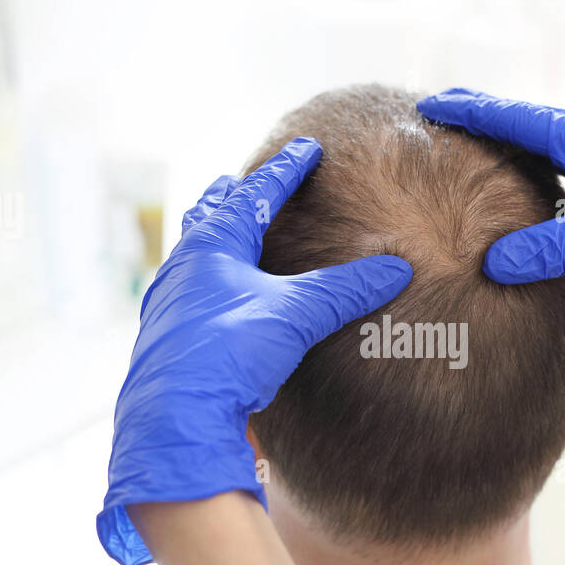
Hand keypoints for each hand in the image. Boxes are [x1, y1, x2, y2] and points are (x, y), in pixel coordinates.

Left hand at [97, 138, 411, 564]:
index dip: (285, 170)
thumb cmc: (228, 352)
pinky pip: (188, 293)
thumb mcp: (295, 315)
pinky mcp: (167, 337)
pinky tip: (216, 300)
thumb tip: (397, 267)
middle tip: (239, 183)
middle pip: (208, 216)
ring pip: (192, 256)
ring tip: (226, 236)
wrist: (176, 415)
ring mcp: (169, 302)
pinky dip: (207, 282)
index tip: (305, 148)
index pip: (254, 193)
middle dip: (229, 198)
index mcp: (213, 244)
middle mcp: (184, 265)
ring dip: (212, 241)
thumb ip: (345, 290)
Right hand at [418, 88, 564, 361]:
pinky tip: (537, 212)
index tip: (429, 102)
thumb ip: (555, 248)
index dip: (472, 111)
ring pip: (554, 160)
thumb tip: (494, 263)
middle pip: (531, 130)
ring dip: (514, 160)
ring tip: (476, 164)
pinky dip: (544, 193)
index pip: (519, 118)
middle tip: (442, 122)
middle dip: (486, 126)